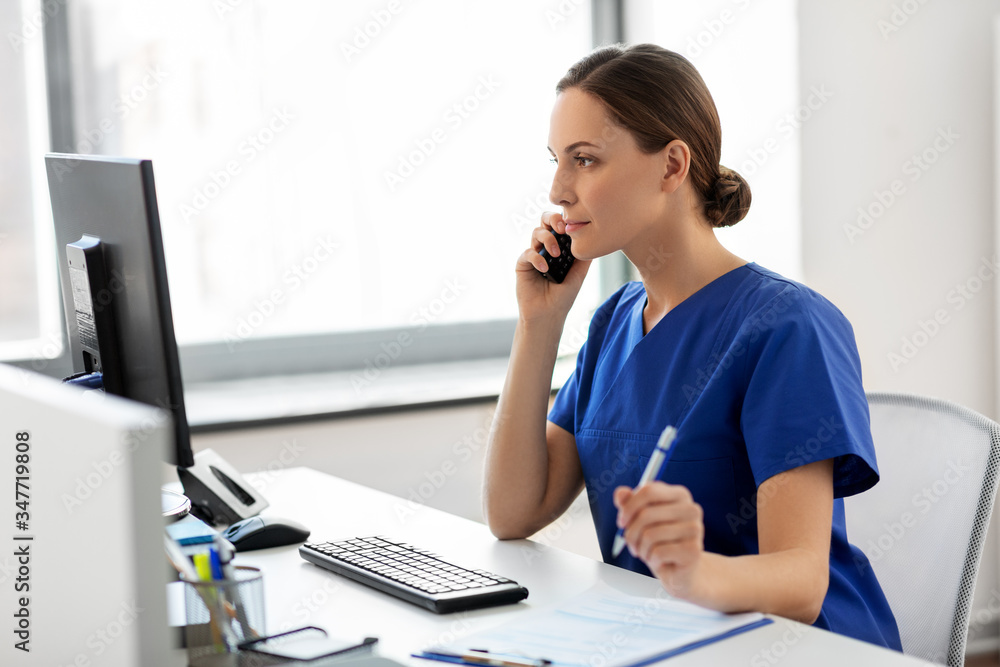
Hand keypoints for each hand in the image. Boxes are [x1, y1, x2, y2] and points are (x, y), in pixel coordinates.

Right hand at [515, 212, 590, 323]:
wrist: (548, 315)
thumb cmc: (563, 296)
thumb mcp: (579, 275)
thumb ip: (584, 257)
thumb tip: (594, 238)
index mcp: (560, 247)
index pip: (560, 225)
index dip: (564, 219)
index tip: (571, 224)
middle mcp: (546, 248)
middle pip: (545, 221)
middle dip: (552, 219)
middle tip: (560, 229)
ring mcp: (534, 255)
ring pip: (536, 233)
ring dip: (547, 239)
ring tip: (555, 255)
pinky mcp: (523, 265)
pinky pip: (527, 253)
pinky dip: (536, 258)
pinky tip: (545, 269)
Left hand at [613, 482, 704, 598]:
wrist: (678, 571)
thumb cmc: (658, 541)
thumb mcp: (641, 520)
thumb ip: (629, 504)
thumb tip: (620, 492)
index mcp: (680, 495)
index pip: (648, 491)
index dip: (629, 507)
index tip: (622, 523)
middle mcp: (691, 509)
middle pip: (646, 514)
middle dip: (631, 533)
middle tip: (631, 544)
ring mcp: (695, 529)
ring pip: (650, 535)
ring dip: (641, 549)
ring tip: (645, 553)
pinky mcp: (693, 550)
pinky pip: (658, 552)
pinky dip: (651, 560)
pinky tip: (658, 561)